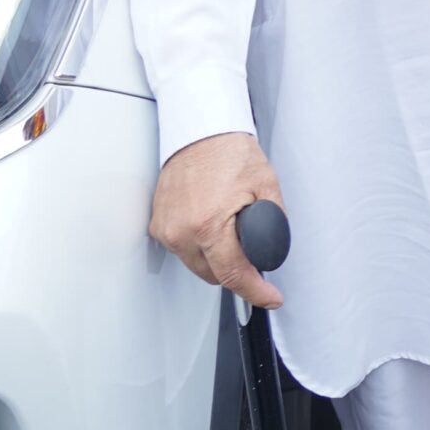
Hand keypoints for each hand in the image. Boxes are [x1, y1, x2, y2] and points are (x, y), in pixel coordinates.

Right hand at [152, 132, 285, 309]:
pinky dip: (200, 245)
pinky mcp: (158, 224)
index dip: (255, 291)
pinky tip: (212, 225)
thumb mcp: (266, 186)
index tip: (270, 298)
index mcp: (208, 225)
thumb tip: (271, 251)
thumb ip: (271, 223)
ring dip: (216, 258)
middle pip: (213, 275)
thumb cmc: (230, 152)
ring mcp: (166, 229)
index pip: (233, 274)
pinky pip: (183, 249)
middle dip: (237, 270)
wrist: (200, 131)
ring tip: (231, 229)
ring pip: (197, 265)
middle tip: (254, 249)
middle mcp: (181, 232)